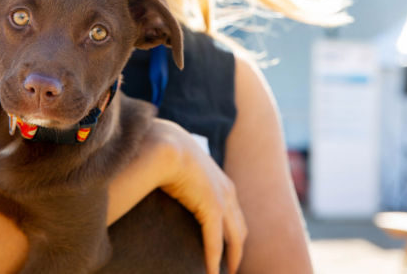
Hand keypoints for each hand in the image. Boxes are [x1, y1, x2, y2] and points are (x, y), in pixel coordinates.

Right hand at [153, 120, 247, 273]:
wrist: (166, 145)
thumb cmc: (167, 153)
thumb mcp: (182, 167)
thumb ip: (182, 178)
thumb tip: (168, 186)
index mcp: (222, 182)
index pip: (234, 215)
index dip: (233, 233)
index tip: (227, 249)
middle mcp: (228, 192)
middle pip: (240, 229)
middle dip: (237, 250)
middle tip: (230, 268)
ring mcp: (222, 200)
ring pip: (234, 238)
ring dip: (231, 259)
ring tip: (224, 273)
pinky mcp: (212, 208)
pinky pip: (215, 240)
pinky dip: (214, 258)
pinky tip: (211, 271)